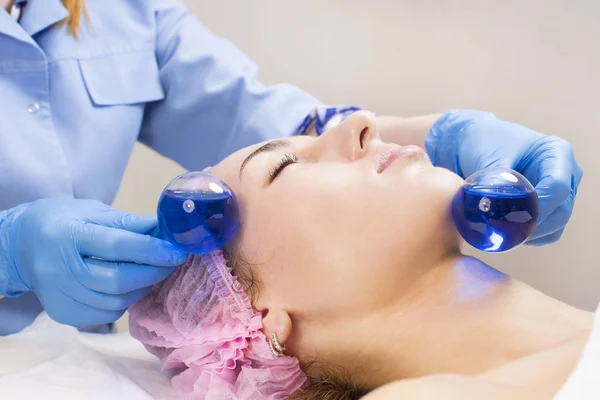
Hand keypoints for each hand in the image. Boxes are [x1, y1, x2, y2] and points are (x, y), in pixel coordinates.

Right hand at [6, 198, 186, 325]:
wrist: (20, 245)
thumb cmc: (63, 222)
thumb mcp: (92, 211)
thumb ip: (129, 223)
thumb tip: (166, 228)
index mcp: (67, 235)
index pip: (115, 246)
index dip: (151, 250)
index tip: (177, 251)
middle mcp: (59, 268)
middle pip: (117, 280)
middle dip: (153, 272)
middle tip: (172, 262)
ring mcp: (59, 294)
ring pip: (115, 302)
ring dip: (142, 287)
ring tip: (151, 271)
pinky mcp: (62, 313)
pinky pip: (106, 314)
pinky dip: (125, 302)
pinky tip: (128, 286)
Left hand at [425, 110, 582, 245]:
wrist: (475, 145)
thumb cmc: (484, 143)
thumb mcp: (488, 158)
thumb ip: (493, 181)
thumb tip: (490, 208)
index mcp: (557, 153)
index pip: (557, 186)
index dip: (538, 207)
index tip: (512, 218)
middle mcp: (565, 173)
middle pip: (562, 210)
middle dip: (534, 226)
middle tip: (505, 235)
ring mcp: (560, 193)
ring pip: (556, 225)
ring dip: (531, 235)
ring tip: (502, 235)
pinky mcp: (549, 209)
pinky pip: (546, 233)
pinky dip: (528, 237)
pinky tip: (505, 235)